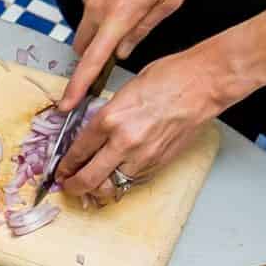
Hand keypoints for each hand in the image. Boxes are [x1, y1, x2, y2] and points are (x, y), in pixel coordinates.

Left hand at [55, 43, 229, 201]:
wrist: (204, 83)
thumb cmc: (169, 78)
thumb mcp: (123, 92)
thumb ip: (106, 116)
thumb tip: (91, 136)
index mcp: (109, 119)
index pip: (77, 152)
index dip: (65, 166)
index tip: (61, 170)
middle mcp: (124, 141)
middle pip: (89, 179)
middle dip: (74, 186)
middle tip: (69, 186)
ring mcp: (143, 155)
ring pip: (112, 186)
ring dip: (99, 187)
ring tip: (93, 184)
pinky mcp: (159, 162)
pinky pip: (133, 180)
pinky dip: (122, 181)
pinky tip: (117, 175)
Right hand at [61, 0, 198, 103]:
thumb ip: (144, 28)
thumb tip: (126, 49)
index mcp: (118, 15)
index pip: (91, 60)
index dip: (78, 85)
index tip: (67, 105)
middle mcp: (97, 5)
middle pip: (83, 46)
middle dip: (91, 59)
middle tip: (112, 63)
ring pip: (88, 25)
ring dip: (100, 34)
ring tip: (129, 24)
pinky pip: (92, 5)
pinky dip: (103, 13)